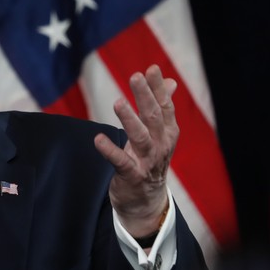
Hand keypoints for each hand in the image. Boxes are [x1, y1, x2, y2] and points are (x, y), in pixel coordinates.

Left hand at [93, 65, 177, 236]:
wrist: (146, 200)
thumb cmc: (149, 160)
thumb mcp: (158, 134)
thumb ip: (161, 107)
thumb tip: (171, 82)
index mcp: (168, 133)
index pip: (164, 106)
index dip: (158, 88)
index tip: (150, 68)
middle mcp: (161, 145)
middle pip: (153, 117)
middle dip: (145, 96)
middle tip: (135, 76)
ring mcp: (147, 161)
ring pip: (140, 137)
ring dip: (129, 119)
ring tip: (118, 102)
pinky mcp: (132, 175)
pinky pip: (121, 161)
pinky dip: (110, 151)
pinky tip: (98, 140)